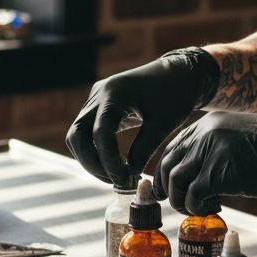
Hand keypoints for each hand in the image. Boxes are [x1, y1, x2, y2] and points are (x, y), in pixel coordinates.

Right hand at [66, 48, 218, 182]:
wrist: (178, 74)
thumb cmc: (175, 95)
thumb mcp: (163, 124)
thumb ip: (143, 150)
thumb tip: (127, 177)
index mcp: (114, 93)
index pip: (100, 133)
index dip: (109, 161)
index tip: (125, 180)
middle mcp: (98, 94)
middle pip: (77, 135)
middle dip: (92, 163)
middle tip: (116, 181)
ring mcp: (95, 99)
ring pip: (77, 136)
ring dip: (91, 160)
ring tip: (115, 176)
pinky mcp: (98, 106)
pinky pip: (85, 133)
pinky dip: (94, 151)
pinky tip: (113, 165)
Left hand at [153, 112, 256, 214]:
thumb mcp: (241, 140)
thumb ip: (217, 150)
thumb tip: (198, 175)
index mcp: (208, 124)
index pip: (172, 149)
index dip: (166, 173)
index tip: (169, 190)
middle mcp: (205, 134)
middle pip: (167, 165)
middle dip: (169, 189)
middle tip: (182, 205)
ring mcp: (211, 152)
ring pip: (175, 182)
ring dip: (183, 202)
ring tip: (202, 209)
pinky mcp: (221, 173)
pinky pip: (193, 196)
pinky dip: (199, 208)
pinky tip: (216, 209)